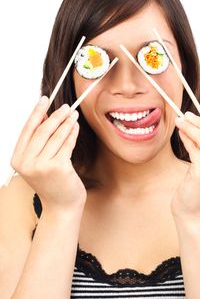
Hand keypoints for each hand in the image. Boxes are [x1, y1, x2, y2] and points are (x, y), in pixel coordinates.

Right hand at [11, 96, 86, 212]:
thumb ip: (39, 140)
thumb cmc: (51, 182)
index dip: (36, 112)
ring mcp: (42, 166)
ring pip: (56, 136)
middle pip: (42, 131)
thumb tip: (44, 115)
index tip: (45, 99)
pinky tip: (76, 127)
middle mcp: (26, 163)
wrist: (61, 206)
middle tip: (66, 107)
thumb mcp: (39, 161)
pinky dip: (73, 134)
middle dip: (55, 116)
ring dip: (67, 122)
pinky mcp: (58, 168)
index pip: (27, 129)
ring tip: (73, 114)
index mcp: (18, 159)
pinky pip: (67, 144)